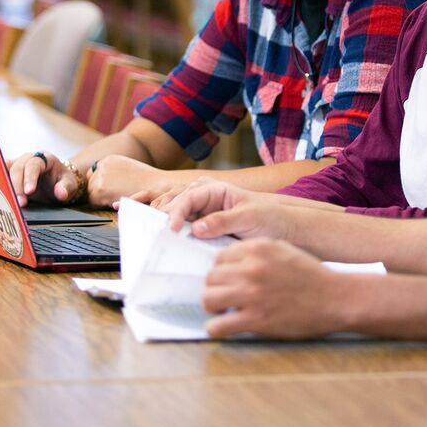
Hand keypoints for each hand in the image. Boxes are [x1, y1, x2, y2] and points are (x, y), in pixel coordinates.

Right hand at [6, 151, 81, 205]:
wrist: (56, 182)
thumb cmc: (62, 181)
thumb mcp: (70, 184)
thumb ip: (66, 187)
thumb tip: (61, 193)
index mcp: (45, 158)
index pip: (34, 165)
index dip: (30, 178)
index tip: (29, 191)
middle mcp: (29, 158)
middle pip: (17, 168)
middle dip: (17, 186)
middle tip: (20, 203)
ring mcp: (17, 164)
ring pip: (5, 170)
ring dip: (4, 185)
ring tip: (6, 200)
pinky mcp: (10, 172)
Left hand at [88, 155, 177, 207]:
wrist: (156, 185)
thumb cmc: (148, 181)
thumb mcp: (128, 170)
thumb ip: (114, 174)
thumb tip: (106, 184)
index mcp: (109, 160)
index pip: (94, 174)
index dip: (99, 184)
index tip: (106, 191)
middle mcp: (102, 166)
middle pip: (90, 184)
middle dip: (98, 192)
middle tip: (112, 198)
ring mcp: (100, 177)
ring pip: (90, 193)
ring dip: (100, 199)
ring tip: (116, 200)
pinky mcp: (100, 189)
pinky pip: (93, 202)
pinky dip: (101, 205)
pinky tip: (115, 202)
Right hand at [157, 181, 297, 244]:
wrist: (282, 229)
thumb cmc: (269, 218)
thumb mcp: (248, 218)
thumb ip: (222, 222)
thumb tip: (197, 229)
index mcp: (213, 189)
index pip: (187, 198)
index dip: (176, 213)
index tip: (172, 229)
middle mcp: (202, 199)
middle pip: (173, 205)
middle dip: (159, 216)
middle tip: (149, 234)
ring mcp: (199, 214)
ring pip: (172, 216)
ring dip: (157, 223)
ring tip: (143, 233)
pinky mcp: (200, 230)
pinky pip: (180, 230)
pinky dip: (165, 232)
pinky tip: (154, 237)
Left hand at [202, 239, 351, 338]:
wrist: (336, 299)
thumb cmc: (311, 275)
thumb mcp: (283, 250)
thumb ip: (255, 252)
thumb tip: (230, 262)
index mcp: (257, 248)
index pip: (218, 258)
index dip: (221, 272)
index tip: (228, 281)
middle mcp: (251, 268)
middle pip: (210, 277)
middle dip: (215, 289)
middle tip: (225, 298)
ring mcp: (252, 294)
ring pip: (208, 299)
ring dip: (213, 307)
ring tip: (224, 312)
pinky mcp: (256, 320)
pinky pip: (218, 326)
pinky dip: (216, 329)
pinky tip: (225, 328)